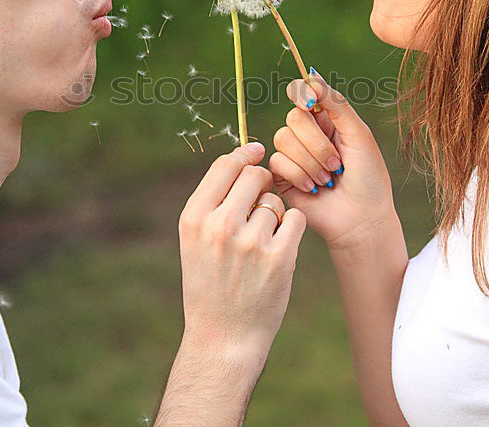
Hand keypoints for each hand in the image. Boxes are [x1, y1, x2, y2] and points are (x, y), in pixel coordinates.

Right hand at [177, 142, 306, 359]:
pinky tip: (279, 247)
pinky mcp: (279, 258)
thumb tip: (244, 160)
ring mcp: (251, 242)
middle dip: (263, 182)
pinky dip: (291, 229)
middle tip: (262, 199)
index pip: (225, 165)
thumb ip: (213, 202)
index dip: (244, 154)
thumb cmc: (210, 285)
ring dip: (275, 214)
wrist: (224, 337)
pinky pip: (295, 220)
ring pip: (276, 200)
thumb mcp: (195, 241)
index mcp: (194, 218)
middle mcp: (220, 226)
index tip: (256, 151)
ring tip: (261, 241)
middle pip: (255, 175)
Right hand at [269, 69, 396, 252]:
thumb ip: (336, 104)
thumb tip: (312, 74)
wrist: (361, 219)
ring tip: (328, 180)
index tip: (310, 104)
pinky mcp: (281, 177)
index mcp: (327, 122)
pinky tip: (314, 189)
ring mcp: (293, 156)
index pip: (305, 96)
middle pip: (293, 118)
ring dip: (310, 162)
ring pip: (283, 140)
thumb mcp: (359, 135)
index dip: (304, 97)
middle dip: (317, 143)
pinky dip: (299, 175)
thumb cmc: (368, 178)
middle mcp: (308, 136)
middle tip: (337, 164)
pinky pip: (277, 162)